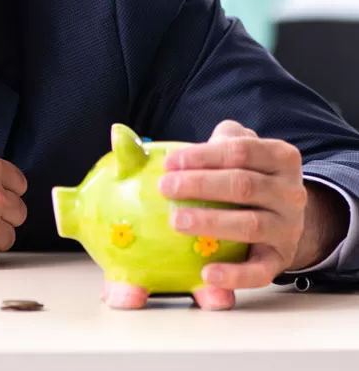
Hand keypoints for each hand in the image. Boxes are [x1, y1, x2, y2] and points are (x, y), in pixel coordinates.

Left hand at [158, 120, 309, 289]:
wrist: (284, 215)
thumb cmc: (243, 176)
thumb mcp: (230, 150)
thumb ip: (197, 143)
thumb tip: (121, 135)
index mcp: (278, 157)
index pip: (240, 150)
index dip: (202, 155)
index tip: (168, 162)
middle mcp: (290, 192)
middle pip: (244, 185)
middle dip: (201, 185)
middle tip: (165, 188)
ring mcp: (288, 227)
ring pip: (251, 225)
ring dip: (212, 223)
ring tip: (176, 222)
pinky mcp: (281, 259)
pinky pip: (260, 271)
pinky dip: (235, 275)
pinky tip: (206, 273)